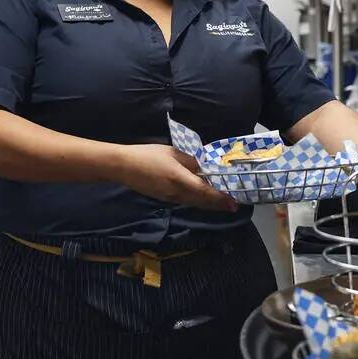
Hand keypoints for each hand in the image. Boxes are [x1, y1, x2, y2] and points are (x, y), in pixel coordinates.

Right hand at [116, 144, 238, 211]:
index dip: (220, 197)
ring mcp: (170, 198)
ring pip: (195, 203)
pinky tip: (203, 198)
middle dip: (219, 204)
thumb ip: (191, 161)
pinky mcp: (165, 199)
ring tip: (223, 203)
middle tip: (234, 205)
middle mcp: (177, 193)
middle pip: (202, 201)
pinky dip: (198, 201)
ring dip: (209, 204)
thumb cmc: (148, 155)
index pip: (205, 191)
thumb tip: (206, 167)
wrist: (123, 166)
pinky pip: (186, 201)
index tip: (234, 201)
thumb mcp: (173, 153)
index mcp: (180, 179)